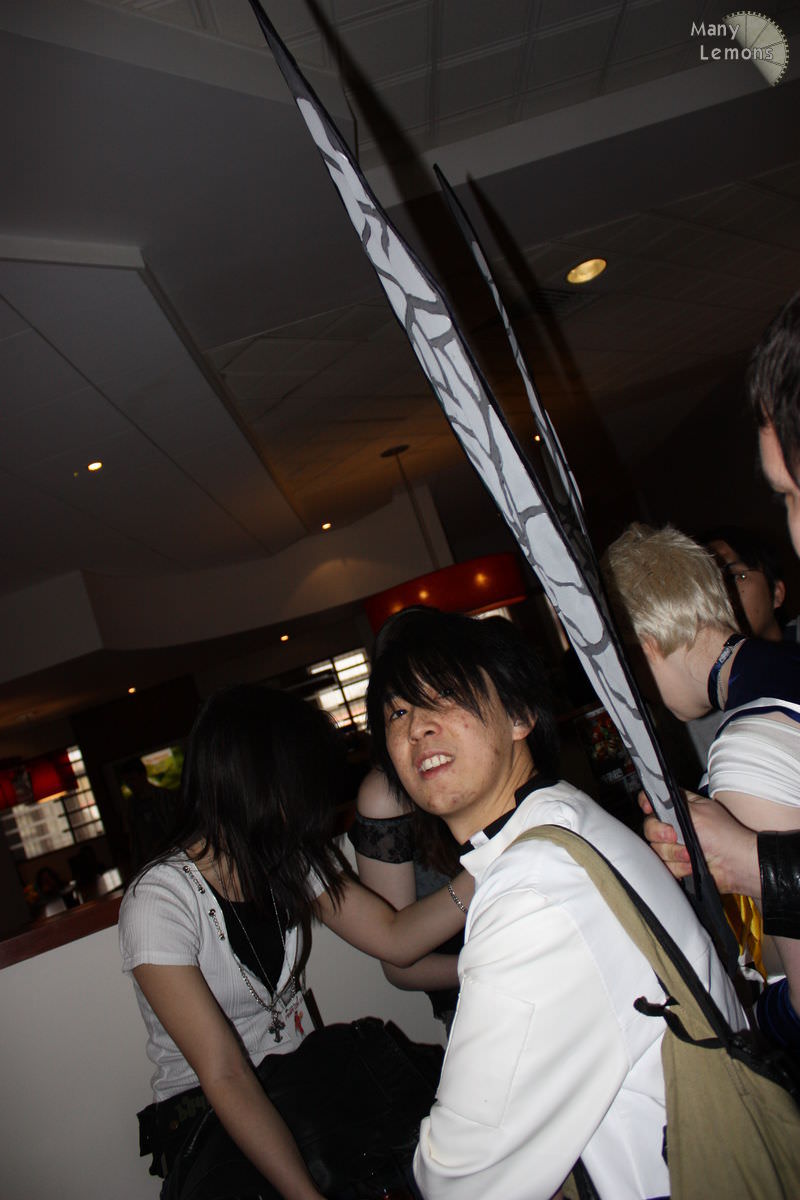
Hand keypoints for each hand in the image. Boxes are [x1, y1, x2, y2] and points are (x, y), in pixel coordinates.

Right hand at [638, 790, 758, 896]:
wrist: (735, 865)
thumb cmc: (724, 836)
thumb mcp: (697, 812)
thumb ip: (672, 805)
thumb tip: (651, 802)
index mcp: (680, 806)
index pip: (654, 799)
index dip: (647, 804)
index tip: (649, 810)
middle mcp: (675, 824)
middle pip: (650, 827)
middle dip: (662, 834)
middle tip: (675, 837)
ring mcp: (675, 845)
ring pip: (656, 848)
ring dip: (673, 853)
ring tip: (690, 854)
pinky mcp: (677, 863)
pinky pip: (664, 865)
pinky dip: (677, 867)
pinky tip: (691, 865)